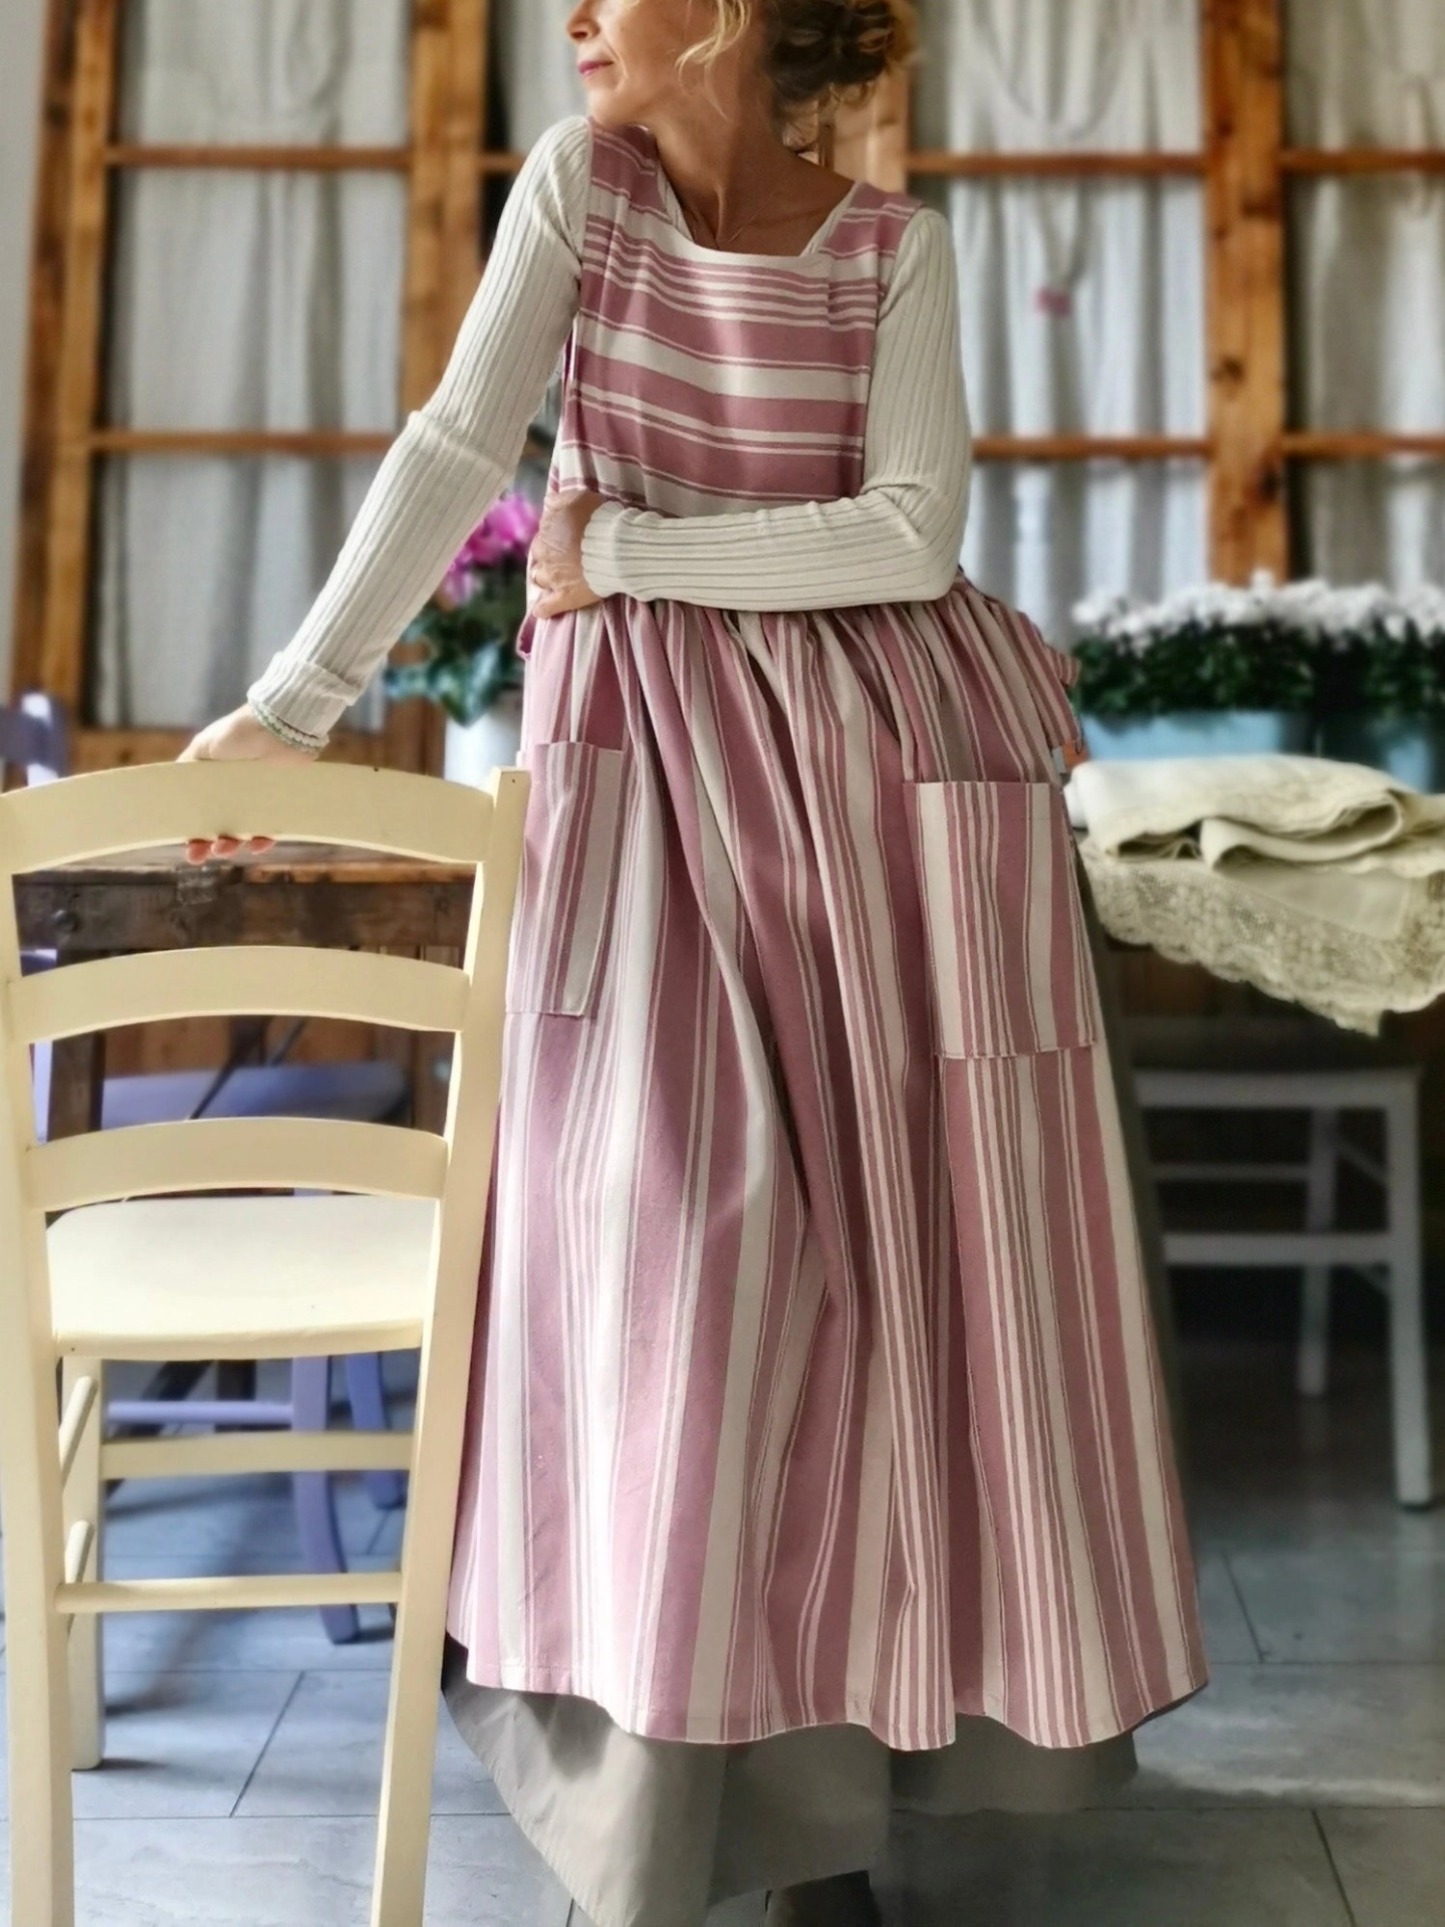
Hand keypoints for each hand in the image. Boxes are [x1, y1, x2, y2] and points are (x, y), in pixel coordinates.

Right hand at [178, 704, 316, 864]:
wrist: (280, 727)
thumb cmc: (239, 732)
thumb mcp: (205, 746)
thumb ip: (189, 765)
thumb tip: (171, 782)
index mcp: (213, 779)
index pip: (198, 810)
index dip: (191, 828)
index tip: (184, 843)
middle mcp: (234, 791)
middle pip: (218, 826)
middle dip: (206, 844)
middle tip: (198, 856)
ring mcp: (257, 798)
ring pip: (243, 832)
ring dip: (232, 845)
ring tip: (224, 849)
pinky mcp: (280, 802)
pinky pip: (271, 828)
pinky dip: (264, 840)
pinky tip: (257, 846)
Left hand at [527, 489, 605, 618]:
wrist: (616, 547)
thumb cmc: (601, 519)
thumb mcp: (580, 498)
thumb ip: (560, 500)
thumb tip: (548, 502)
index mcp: (548, 530)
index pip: (545, 532)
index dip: (556, 534)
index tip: (567, 536)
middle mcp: (545, 554)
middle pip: (539, 556)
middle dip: (548, 556)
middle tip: (562, 557)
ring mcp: (553, 578)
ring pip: (539, 579)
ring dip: (544, 578)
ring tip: (555, 579)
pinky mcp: (565, 597)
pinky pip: (546, 607)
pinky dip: (542, 609)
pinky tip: (541, 611)